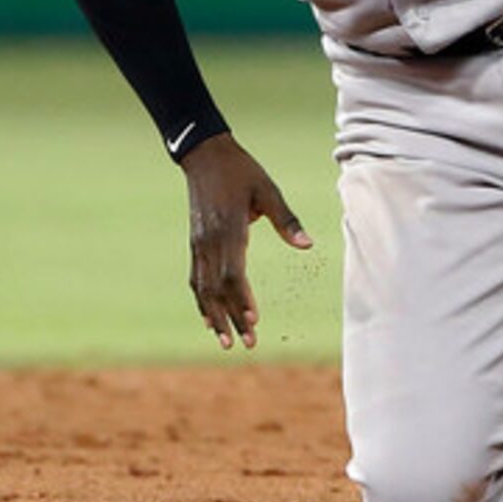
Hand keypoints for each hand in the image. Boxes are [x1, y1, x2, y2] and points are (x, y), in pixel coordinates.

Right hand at [180, 135, 312, 349]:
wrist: (205, 157)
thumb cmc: (242, 172)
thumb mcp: (269, 190)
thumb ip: (287, 220)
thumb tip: (307, 245)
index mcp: (229, 230)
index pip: (233, 274)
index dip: (241, 300)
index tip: (253, 321)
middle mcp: (209, 242)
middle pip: (218, 289)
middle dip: (232, 319)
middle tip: (248, 344)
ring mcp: (199, 245)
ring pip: (203, 289)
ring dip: (215, 317)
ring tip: (227, 343)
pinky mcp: (195, 244)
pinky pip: (196, 279)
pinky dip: (201, 302)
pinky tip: (209, 320)